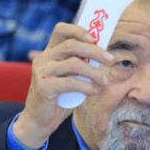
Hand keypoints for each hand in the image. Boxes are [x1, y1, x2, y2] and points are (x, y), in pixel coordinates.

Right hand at [12, 23, 113, 149]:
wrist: (40, 120)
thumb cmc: (59, 97)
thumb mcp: (70, 76)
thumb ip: (81, 64)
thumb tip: (105, 55)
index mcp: (49, 51)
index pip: (61, 30)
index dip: (78, 30)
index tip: (95, 38)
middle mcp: (43, 58)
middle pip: (72, 45)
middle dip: (94, 51)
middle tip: (109, 59)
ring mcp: (41, 71)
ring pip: (74, 64)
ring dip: (94, 72)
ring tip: (104, 81)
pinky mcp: (43, 86)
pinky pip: (71, 82)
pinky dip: (86, 86)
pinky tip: (93, 91)